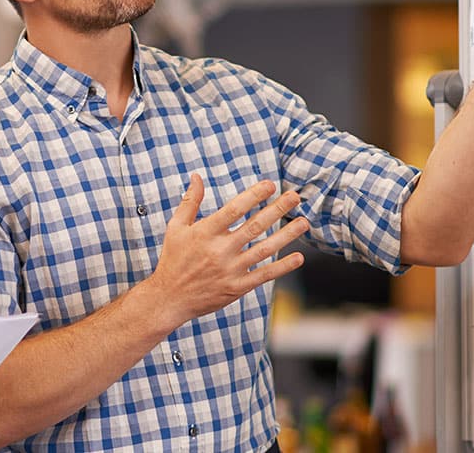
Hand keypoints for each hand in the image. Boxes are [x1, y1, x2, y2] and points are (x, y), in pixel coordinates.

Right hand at [146, 175, 307, 324]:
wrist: (169, 298)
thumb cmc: (173, 259)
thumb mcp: (175, 227)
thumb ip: (190, 202)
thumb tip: (197, 177)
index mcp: (205, 233)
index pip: (234, 209)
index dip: (253, 195)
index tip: (270, 185)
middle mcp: (220, 250)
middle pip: (255, 226)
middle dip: (277, 209)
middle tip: (294, 197)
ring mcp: (230, 270)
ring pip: (264, 249)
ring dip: (286, 235)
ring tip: (303, 222)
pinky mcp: (237, 287)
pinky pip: (264, 275)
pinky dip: (282, 267)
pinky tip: (298, 257)